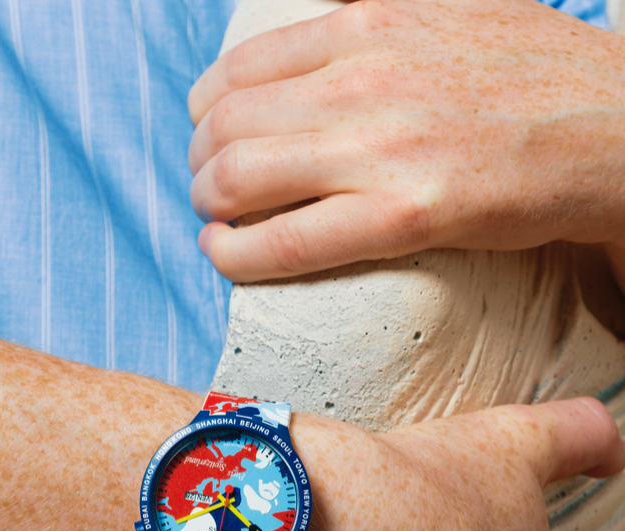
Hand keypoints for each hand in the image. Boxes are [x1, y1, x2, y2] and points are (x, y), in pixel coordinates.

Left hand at [188, 0, 624, 282]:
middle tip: (206, 195)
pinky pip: (287, 241)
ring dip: (208, 211)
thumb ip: (370, 14)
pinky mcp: (404, 214)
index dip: (202, 118)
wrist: (611, 131)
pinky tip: (227, 257)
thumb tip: (319, 10)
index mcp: (365, 23)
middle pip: (222, 128)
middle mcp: (361, 78)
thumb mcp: (445, 10)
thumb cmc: (529, 77)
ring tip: (215, 228)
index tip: (207, 143)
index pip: (236, 72)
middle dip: (197, 169)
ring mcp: (380, 147)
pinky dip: (236, 254)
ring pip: (238, 180)